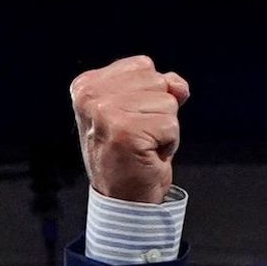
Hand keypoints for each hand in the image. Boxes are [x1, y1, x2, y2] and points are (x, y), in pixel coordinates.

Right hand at [69, 55, 189, 203]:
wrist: (124, 199)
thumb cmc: (132, 154)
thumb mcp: (141, 110)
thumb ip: (160, 87)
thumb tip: (179, 86)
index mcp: (86, 85)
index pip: (143, 66)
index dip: (149, 95)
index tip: (132, 120)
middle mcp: (90, 95)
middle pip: (157, 81)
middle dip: (159, 111)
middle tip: (140, 135)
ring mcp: (105, 112)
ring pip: (168, 103)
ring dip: (164, 128)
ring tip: (144, 145)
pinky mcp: (125, 131)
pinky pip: (171, 125)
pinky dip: (169, 143)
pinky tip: (148, 155)